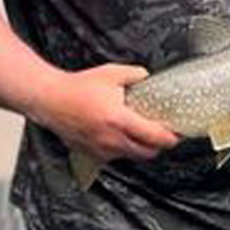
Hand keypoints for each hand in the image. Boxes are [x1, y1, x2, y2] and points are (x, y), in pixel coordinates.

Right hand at [34, 63, 179, 162]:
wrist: (50, 99)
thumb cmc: (79, 86)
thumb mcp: (111, 73)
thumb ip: (134, 74)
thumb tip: (147, 76)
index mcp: (119, 120)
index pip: (154, 137)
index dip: (171, 138)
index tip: (178, 134)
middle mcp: (112, 140)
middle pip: (147, 153)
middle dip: (159, 146)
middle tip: (165, 135)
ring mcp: (101, 150)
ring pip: (132, 156)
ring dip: (141, 148)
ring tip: (144, 134)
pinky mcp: (92, 154)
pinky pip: (116, 156)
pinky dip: (124, 149)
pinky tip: (123, 136)